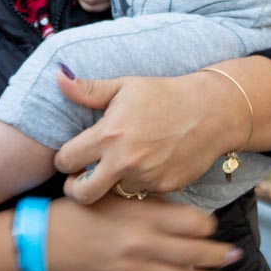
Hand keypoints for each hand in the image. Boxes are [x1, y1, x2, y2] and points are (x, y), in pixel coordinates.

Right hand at [46, 194, 241, 270]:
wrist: (48, 242)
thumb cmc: (82, 212)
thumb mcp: (117, 196)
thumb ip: (150, 204)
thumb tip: (181, 212)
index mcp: (143, 215)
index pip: (192, 222)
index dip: (208, 226)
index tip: (212, 227)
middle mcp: (144, 243)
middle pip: (194, 252)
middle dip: (219, 257)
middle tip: (237, 257)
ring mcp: (136, 269)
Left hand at [53, 70, 241, 203]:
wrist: (212, 111)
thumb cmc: (165, 95)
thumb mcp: (125, 86)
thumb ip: (88, 89)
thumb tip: (58, 76)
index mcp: (109, 134)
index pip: (66, 161)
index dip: (64, 160)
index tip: (71, 157)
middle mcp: (125, 161)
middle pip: (82, 194)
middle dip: (76, 188)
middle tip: (82, 179)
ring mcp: (146, 178)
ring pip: (114, 194)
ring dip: (112, 184)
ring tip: (120, 166)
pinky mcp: (165, 187)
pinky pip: (142, 193)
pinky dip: (139, 183)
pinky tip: (147, 165)